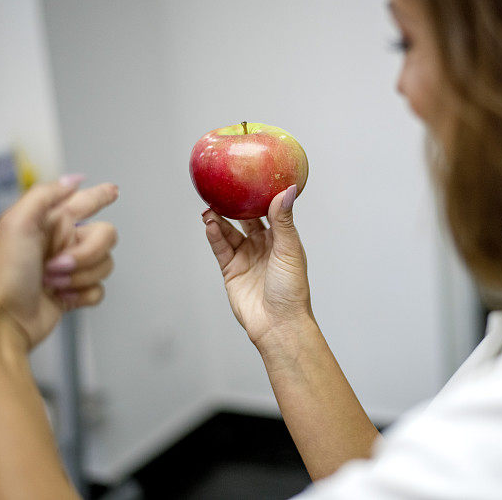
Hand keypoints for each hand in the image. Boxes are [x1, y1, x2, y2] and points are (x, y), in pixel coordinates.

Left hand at [0, 175, 118, 349]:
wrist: (3, 319)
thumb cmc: (5, 274)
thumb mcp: (16, 223)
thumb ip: (44, 195)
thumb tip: (71, 180)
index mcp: (50, 222)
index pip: (84, 201)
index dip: (101, 195)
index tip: (112, 191)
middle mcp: (63, 243)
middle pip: (105, 236)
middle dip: (87, 253)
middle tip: (59, 263)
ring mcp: (70, 269)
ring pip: (105, 265)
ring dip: (80, 277)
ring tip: (52, 283)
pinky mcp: (74, 292)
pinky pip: (99, 289)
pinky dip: (83, 295)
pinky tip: (62, 297)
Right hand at [202, 184, 313, 348]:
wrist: (278, 324)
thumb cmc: (291, 289)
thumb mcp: (289, 249)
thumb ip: (284, 220)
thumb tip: (288, 189)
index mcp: (281, 239)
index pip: (269, 211)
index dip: (259, 195)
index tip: (250, 176)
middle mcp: (263, 246)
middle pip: (245, 219)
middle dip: (234, 205)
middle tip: (222, 188)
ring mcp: (246, 258)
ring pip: (229, 232)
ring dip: (219, 219)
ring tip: (210, 206)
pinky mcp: (231, 270)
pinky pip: (221, 248)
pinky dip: (214, 236)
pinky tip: (209, 224)